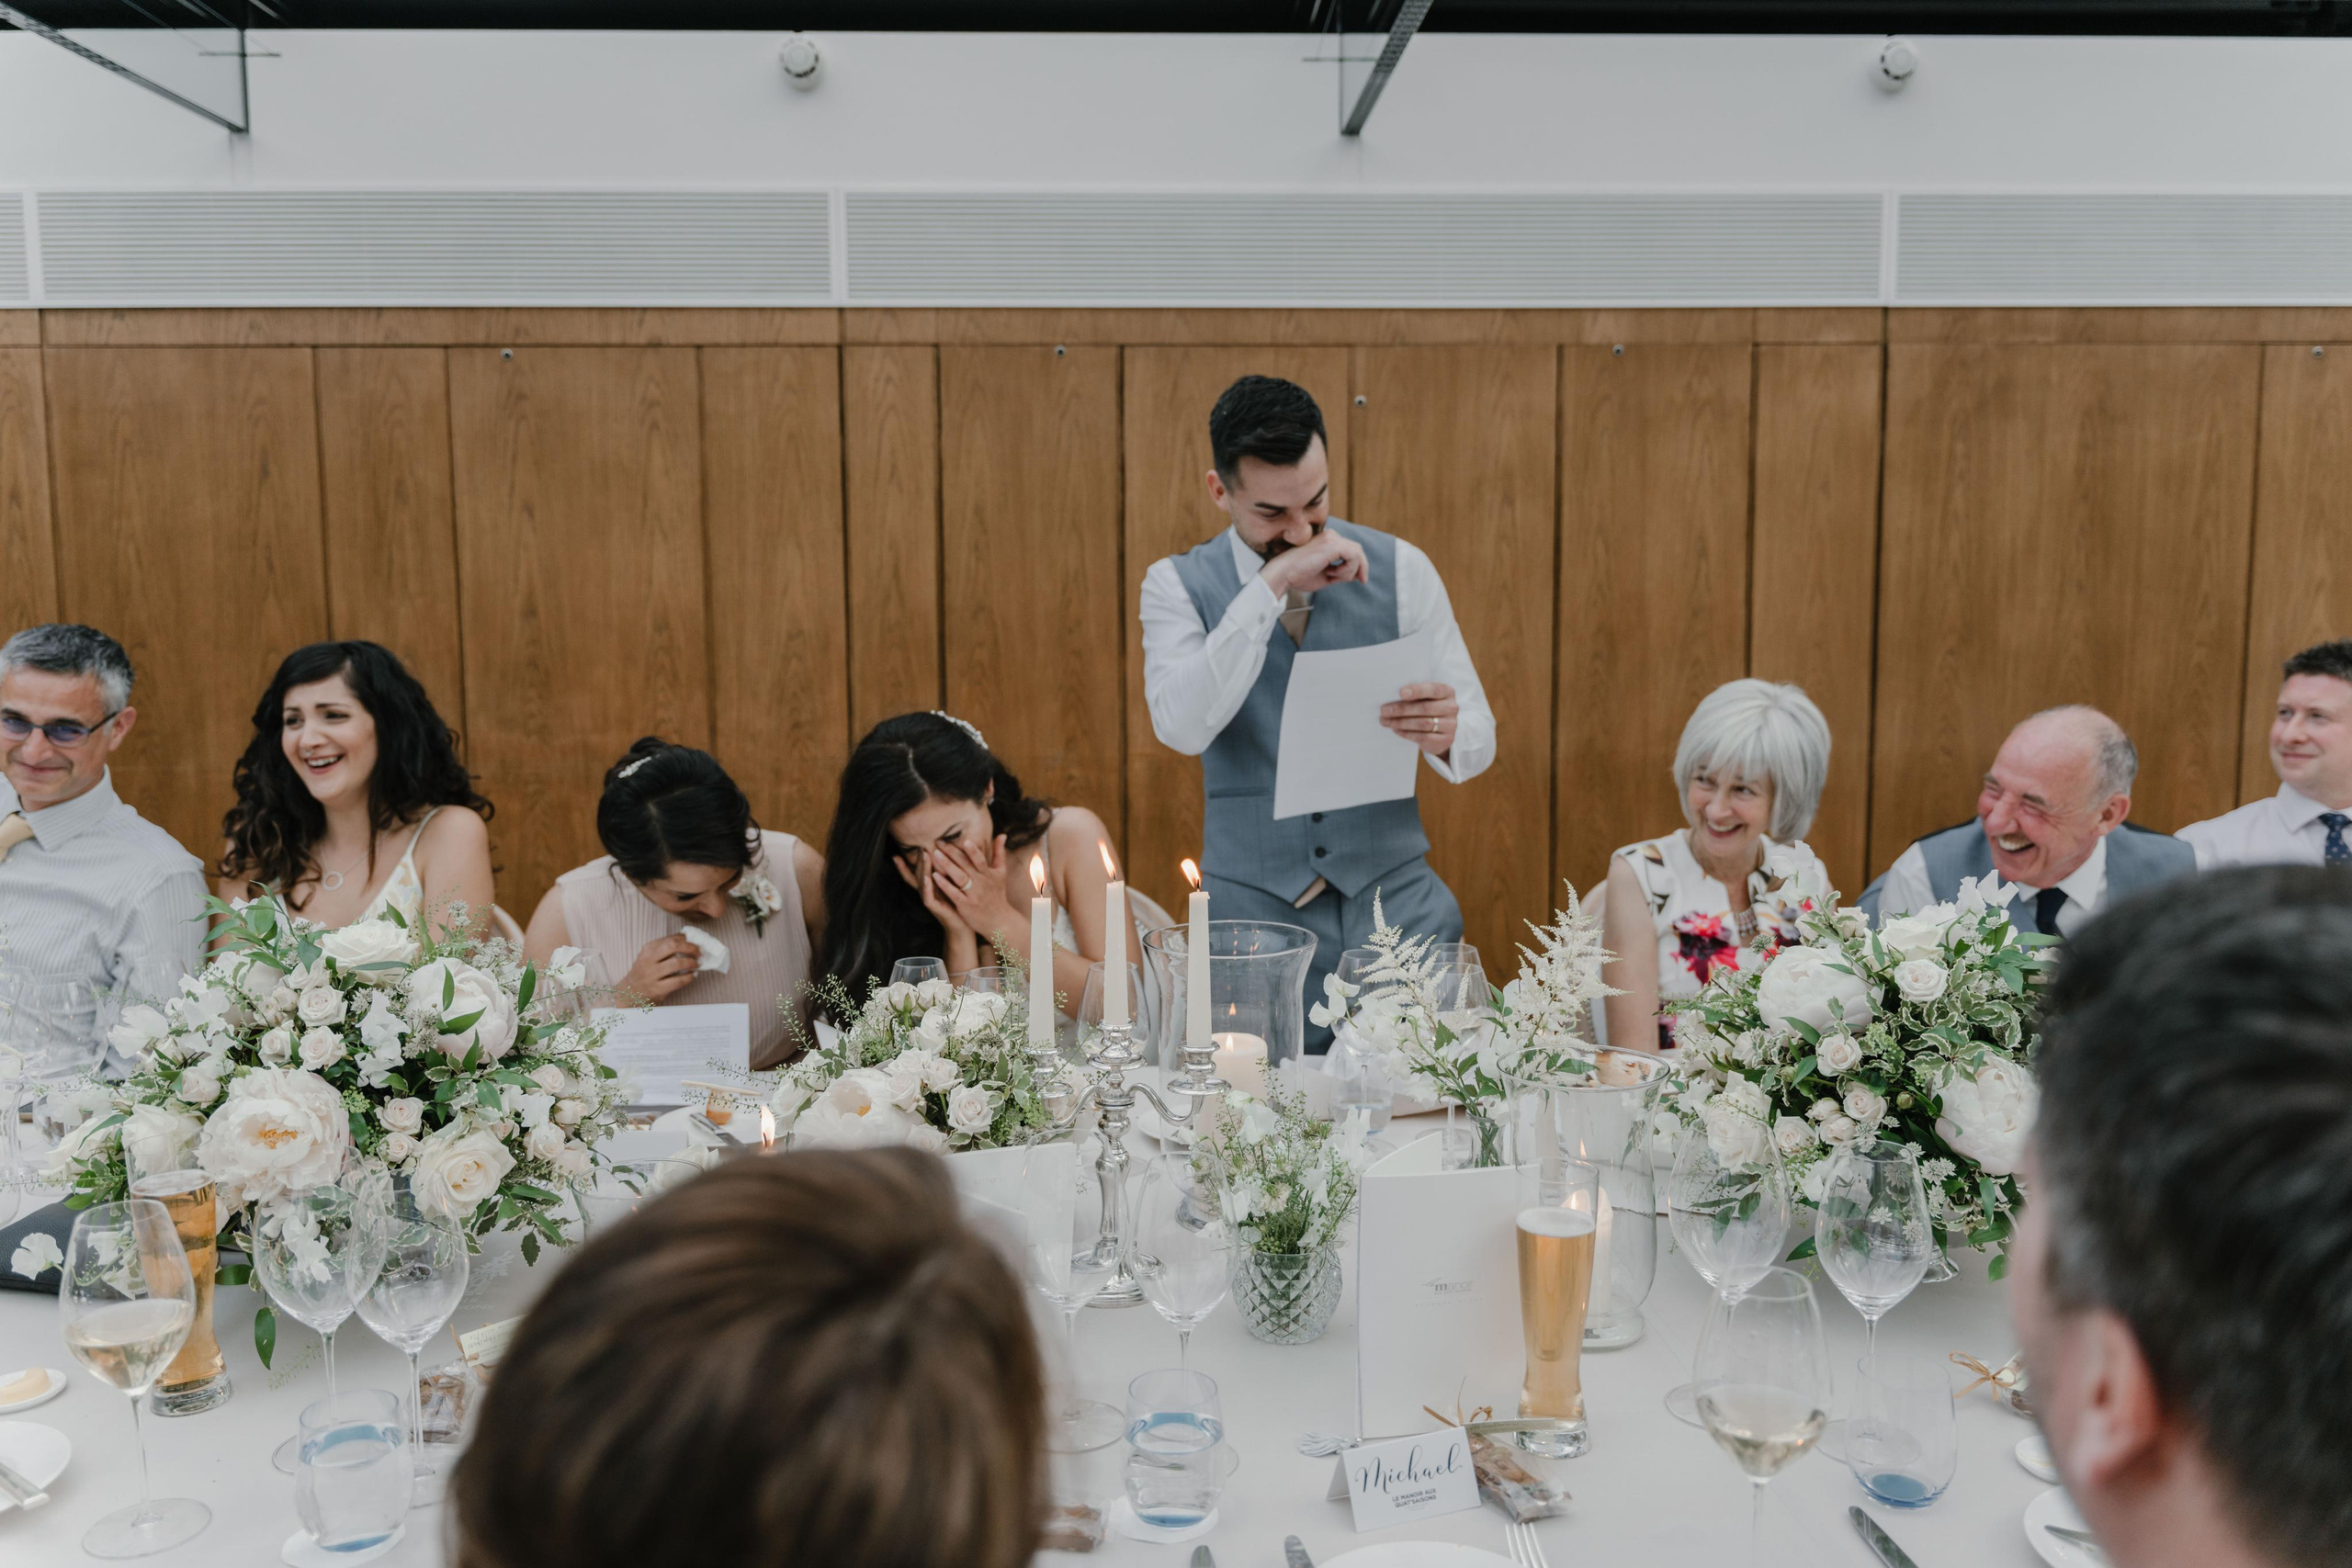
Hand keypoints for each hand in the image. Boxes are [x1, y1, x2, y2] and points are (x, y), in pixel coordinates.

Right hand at [619, 933, 700, 1001]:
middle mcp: (649, 960)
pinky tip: (692, 976)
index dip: (687, 939)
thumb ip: (665, 948)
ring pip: (677, 963)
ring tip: (698, 964)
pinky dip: (689, 977)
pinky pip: (678, 981)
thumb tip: (688, 939)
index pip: (671, 938)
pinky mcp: (657, 988)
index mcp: (649, 949)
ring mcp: (652, 975)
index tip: (697, 942)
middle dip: (690, 947)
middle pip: (673, 946)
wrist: (630, 993)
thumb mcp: (650, 956)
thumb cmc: (645, 972)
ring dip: (691, 963)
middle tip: (700, 952)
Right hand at [896, 849, 975, 942]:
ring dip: (923, 868)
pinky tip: (927, 877)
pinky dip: (927, 887)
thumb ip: (946, 872)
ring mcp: (929, 899)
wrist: (962, 926)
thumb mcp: (949, 885)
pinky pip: (928, 896)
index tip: (896, 854)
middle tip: (919, 846)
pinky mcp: (935, 907)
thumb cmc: (956, 904)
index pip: (913, 873)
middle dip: (918, 860)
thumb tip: (947, 854)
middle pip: (918, 873)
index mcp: (929, 886)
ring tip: (924, 855)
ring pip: (922, 882)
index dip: (904, 865)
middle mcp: (926, 892)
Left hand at [931, 835, 1024, 950]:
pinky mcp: (965, 905)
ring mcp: (973, 894)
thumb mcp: (1001, 873)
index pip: (980, 859)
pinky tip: (934, 876)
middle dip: (952, 853)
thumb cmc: (998, 894)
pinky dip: (944, 884)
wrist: (999, 920)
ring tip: (935, 855)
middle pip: (966, 865)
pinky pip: (953, 893)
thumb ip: (999, 853)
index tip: (963, 839)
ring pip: (959, 877)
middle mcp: (981, 883)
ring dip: (946, 865)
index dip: (972, 850)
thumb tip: (1002, 834)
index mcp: (988, 874)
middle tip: (938, 842)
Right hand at [1258, 530, 1368, 597]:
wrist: (1284, 573)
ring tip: (1333, 576)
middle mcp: (1331, 536)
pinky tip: (1331, 573)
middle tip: (1362, 581)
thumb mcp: (1325, 576)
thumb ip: (1341, 573)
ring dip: (1350, 571)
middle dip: (1362, 567)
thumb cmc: (1299, 576)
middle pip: (1357, 549)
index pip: (1351, 550)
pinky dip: (1347, 569)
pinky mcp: (1332, 544)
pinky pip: (1353, 557)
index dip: (1359, 565)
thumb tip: (1358, 575)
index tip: (1361, 580)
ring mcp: (1331, 538)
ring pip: (1357, 554)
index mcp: (1328, 541)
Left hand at [1380, 682, 1458, 756]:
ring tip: (1386, 721)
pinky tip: (1396, 730)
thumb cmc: (1427, 708)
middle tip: (1384, 711)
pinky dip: (1407, 733)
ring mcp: (1451, 724)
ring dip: (1401, 722)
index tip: (1401, 693)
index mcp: (1447, 692)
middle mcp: (1451, 707)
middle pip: (1425, 708)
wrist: (1440, 731)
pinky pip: (1423, 737)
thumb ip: (1414, 695)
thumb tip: (1389, 696)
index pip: (1433, 689)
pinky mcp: (1446, 739)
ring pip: (1423, 723)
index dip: (1417, 690)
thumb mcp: (1425, 698)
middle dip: (1401, 709)